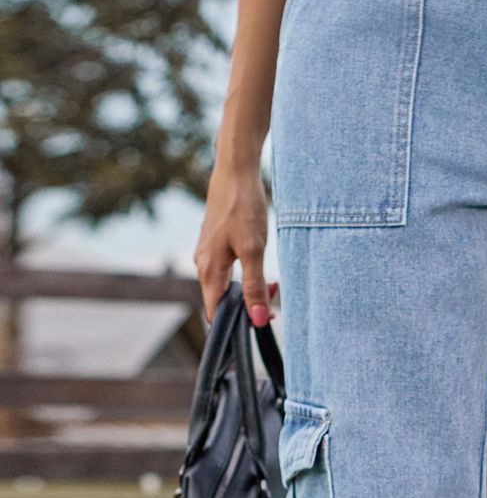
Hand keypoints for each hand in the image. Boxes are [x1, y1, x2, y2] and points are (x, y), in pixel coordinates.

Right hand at [193, 159, 274, 324]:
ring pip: (226, 286)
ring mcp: (207, 254)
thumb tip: (258, 320)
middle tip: (273, 303)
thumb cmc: (243, 208)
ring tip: (272, 285)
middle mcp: (202, 265)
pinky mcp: (215, 245)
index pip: (215, 314)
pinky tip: (262, 269)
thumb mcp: (254, 250)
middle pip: (221, 302)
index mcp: (208, 271)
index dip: (235, 325)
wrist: (235, 172)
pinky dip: (246, 277)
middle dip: (246, 308)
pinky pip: (228, 272)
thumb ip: (254, 286)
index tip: (260, 324)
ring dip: (248, 291)